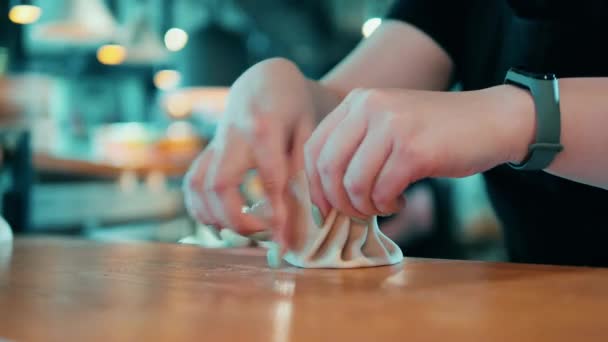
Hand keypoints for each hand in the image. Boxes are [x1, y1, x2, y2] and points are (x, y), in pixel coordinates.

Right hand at [183, 58, 317, 244]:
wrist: (265, 81)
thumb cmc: (294, 106)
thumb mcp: (308, 128)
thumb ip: (304, 165)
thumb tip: (308, 212)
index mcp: (264, 126)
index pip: (269, 178)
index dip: (276, 213)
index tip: (285, 242)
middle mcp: (232, 135)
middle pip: (219, 185)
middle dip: (237, 220)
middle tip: (263, 235)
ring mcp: (215, 143)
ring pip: (198, 186)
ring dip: (214, 217)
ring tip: (242, 232)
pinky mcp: (208, 151)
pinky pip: (192, 183)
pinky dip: (200, 209)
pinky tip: (220, 224)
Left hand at [304, 85, 533, 217]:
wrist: (491, 120)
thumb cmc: (435, 131)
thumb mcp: (387, 124)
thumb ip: (355, 147)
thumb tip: (324, 193)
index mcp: (358, 101)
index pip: (314, 147)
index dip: (314, 185)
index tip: (325, 208)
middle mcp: (370, 107)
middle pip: (328, 168)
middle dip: (337, 202)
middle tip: (357, 213)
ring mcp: (392, 126)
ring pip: (353, 184)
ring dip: (364, 207)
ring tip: (382, 206)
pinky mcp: (414, 150)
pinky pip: (381, 192)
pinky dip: (386, 206)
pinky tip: (400, 200)